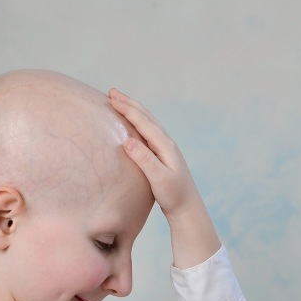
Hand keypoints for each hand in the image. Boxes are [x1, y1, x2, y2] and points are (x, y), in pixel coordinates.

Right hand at [109, 90, 203, 219]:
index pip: (144, 122)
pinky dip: (138, 122)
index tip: (112, 99)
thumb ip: (144, 159)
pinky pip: (148, 131)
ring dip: (134, 110)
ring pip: (148, 122)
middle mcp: (166, 143)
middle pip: (146, 117)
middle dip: (129, 103)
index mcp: (165, 146)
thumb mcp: (159, 179)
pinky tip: (132, 123)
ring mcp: (165, 148)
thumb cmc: (174, 196)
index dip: (128, 109)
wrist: (187, 208)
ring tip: (120, 101)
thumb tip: (127, 140)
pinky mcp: (162, 155)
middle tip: (112, 92)